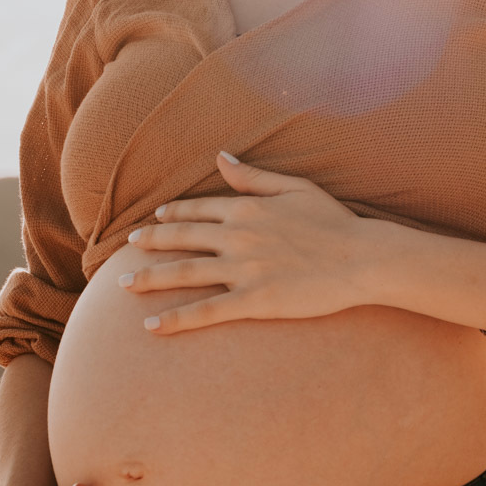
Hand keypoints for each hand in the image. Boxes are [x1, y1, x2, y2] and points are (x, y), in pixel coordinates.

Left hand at [119, 151, 370, 333]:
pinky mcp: (253, 301)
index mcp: (247, 208)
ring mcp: (243, 270)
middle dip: (150, 243)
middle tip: (128, 248)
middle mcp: (238, 237)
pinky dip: (176, 320)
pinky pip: (206, 312)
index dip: (173, 214)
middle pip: (182, 239)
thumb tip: (220, 158)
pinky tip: (151, 327)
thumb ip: (253, 177)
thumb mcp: (295, 187)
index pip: (198, 209)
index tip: (155, 218)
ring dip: (150, 278)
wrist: (362, 258)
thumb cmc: (334, 222)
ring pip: (184, 274)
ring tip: (124, 284)